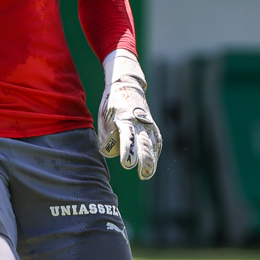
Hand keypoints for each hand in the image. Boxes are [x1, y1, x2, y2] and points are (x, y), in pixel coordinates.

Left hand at [98, 50, 161, 179]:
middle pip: (144, 143)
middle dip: (144, 160)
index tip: (127, 164)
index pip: (128, 138)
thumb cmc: (112, 104)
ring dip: (151, 159)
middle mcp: (139, 121)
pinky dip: (155, 152)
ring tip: (147, 174)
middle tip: (142, 174)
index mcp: (125, 118)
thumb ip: (105, 135)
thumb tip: (108, 153)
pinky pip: (156, 140)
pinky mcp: (152, 125)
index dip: (128, 151)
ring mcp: (148, 123)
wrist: (127, 85)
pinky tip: (152, 163)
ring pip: (153, 143)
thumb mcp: (104, 116)